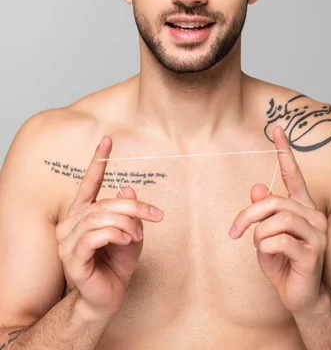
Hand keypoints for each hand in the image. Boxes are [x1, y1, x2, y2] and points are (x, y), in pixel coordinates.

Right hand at [56, 136, 163, 319]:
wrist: (107, 298)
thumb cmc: (117, 264)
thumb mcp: (131, 233)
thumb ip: (130, 212)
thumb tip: (129, 188)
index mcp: (83, 213)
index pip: (89, 183)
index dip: (98, 161)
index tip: (108, 140)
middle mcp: (70, 223)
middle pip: (104, 203)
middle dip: (134, 207)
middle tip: (156, 214)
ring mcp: (67, 241)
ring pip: (100, 217)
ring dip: (126, 224)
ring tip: (137, 236)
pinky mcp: (72, 258)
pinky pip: (94, 236)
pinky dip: (116, 234)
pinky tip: (126, 241)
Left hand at [228, 126, 327, 316]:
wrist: (301, 297)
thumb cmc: (283, 263)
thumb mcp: (266, 235)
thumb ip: (263, 213)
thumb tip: (256, 188)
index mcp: (302, 208)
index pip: (293, 175)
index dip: (284, 151)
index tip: (277, 129)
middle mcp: (313, 216)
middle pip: (274, 201)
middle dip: (248, 216)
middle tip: (235, 232)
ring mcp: (316, 234)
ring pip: (277, 220)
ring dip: (258, 234)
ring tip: (259, 247)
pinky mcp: (313, 253)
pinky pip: (279, 241)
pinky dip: (265, 248)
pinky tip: (268, 257)